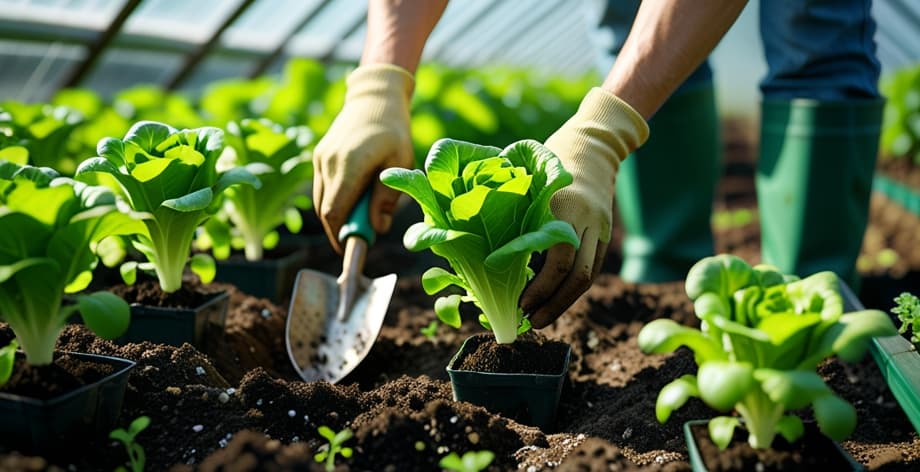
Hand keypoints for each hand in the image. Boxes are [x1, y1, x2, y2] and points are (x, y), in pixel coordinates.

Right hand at [313, 64, 414, 252]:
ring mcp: (320, 158)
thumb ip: (387, 197)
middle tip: (362, 234)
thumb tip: (378, 228)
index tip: (352, 248)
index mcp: (348, 165)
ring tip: (362, 212)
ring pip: (321, 200)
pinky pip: (322, 187)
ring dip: (338, 213)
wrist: (374, 98)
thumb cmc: (394, 131)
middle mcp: (328, 162)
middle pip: (325, 210)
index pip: (334, 212)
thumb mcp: (400, 163)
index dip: (340, 235)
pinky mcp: (319, 155)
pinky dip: (335, 198)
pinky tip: (355, 196)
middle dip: (340, 228)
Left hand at [520, 88, 648, 327]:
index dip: (539, 287)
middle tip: (529, 319)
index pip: (556, 260)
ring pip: (587, 278)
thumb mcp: (526, 179)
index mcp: (561, 206)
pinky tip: (554, 300)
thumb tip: (478, 251)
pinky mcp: (605, 233)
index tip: (518, 303)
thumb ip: (510, 212)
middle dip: (552, 304)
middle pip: (576, 276)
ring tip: (540, 318)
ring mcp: (599, 227)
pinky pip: (591, 269)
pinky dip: (572, 289)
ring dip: (564, 303)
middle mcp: (584, 219)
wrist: (594, 145)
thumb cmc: (547, 158)